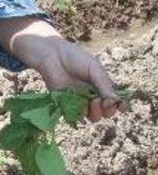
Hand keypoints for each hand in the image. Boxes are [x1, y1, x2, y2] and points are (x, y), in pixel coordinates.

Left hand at [0, 17, 123, 122]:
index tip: (122, 106)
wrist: (53, 57)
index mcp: (102, 86)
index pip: (116, 100)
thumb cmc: (75, 58)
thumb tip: (115, 100)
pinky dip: (81, 113)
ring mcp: (80, 101)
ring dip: (96, 112)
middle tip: (103, 102)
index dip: (121, 105)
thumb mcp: (94, 68)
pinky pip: (77, 116)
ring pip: (93, 117)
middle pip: (106, 112)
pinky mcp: (67, 105)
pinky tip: (81, 103)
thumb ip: (104, 84)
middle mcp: (93, 95)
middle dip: (108, 110)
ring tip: (93, 101)